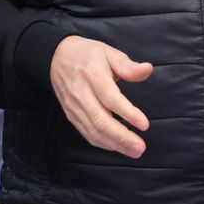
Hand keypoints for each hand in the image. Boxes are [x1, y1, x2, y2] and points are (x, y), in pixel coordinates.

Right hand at [49, 35, 152, 157]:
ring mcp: (74, 106)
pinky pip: (87, 133)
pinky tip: (117, 146)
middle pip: (100, 120)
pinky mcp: (71, 115)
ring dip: (114, 144)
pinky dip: (103, 143)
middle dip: (122, 137)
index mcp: (92, 75)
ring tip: (133, 151)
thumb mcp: (109, 53)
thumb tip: (148, 69)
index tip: (144, 124)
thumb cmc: (87, 55)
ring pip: (93, 131)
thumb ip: (128, 66)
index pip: (110, 98)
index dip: (127, 113)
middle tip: (140, 147)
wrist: (56, 58)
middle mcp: (81, 93)